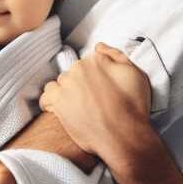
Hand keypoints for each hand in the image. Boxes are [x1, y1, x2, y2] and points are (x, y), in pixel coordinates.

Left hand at [39, 42, 151, 158]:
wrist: (124, 136)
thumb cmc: (133, 107)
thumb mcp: (136, 74)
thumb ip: (116, 55)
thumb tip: (99, 47)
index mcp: (96, 59)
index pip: (88, 62)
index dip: (95, 76)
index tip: (99, 87)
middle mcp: (78, 69)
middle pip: (74, 72)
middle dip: (81, 84)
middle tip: (91, 100)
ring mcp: (66, 86)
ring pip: (61, 84)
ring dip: (67, 92)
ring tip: (78, 106)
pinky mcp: (57, 103)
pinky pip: (46, 97)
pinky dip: (51, 103)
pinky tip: (61, 110)